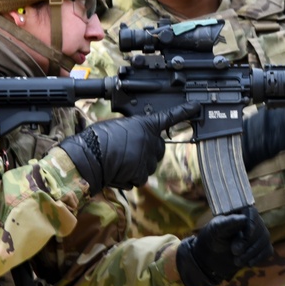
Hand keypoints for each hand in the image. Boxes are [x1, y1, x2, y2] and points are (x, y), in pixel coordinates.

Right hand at [58, 102, 200, 194]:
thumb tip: (134, 138)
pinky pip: (140, 178)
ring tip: (120, 161)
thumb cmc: (98, 139)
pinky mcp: (141, 173)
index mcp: (144, 125)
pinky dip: (131, 177)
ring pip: (149, 165)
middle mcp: (150, 141)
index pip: (168, 117)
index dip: (183, 112)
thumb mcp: (118, 126)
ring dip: (138, 165)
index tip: (195, 107)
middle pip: (158, 148)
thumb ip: (133, 130)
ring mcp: (147, 158)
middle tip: (130, 152)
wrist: (90, 156)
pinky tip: (119, 171)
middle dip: (148, 151)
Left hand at [176, 206, 272, 285]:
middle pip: (259, 230)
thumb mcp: (216, 229)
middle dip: (247, 243)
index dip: (251, 224)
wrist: (213, 255)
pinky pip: (267, 251)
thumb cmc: (214, 237)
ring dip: (251, 253)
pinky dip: (258, 258)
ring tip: (236, 261)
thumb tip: (243, 219)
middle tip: (234, 251)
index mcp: (242, 211)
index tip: (246, 236)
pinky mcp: (263, 247)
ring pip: (264, 242)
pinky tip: (248, 263)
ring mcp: (260, 234)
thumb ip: (227, 223)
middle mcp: (254, 221)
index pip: (252, 214)